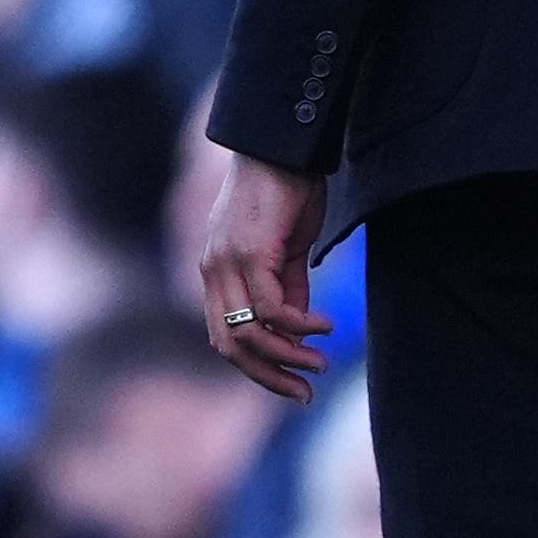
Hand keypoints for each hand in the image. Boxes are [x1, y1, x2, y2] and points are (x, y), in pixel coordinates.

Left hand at [197, 150, 333, 401]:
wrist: (283, 144)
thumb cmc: (285, 190)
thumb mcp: (286, 249)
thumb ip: (287, 288)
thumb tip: (294, 328)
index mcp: (215, 272)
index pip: (223, 337)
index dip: (256, 369)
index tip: (293, 385)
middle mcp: (212, 271)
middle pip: (229, 346)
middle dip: (268, 377)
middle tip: (306, 392)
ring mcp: (226, 262)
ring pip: (248, 333)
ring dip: (288, 356)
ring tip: (321, 362)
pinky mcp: (249, 252)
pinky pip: (271, 307)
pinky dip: (299, 326)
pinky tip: (325, 327)